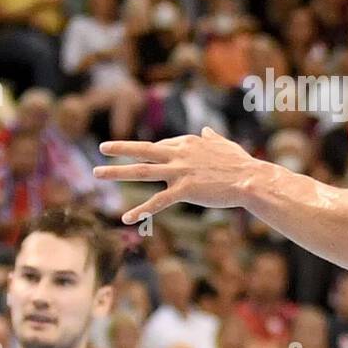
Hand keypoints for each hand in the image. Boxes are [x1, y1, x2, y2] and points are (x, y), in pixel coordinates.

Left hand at [94, 127, 258, 222]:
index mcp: (188, 143)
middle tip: (102, 148)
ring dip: (117, 172)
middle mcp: (179, 154)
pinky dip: (141, 210)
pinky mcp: (185, 189)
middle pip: (143, 150)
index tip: (144, 159)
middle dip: (121, 148)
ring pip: (142, 171)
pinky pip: (158, 201)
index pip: (162, 146)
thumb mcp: (225, 145)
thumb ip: (212, 138)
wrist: (250, 180)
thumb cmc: (241, 164)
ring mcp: (180, 171)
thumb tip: (206, 130)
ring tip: (97, 173)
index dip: (152, 154)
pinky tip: (126, 218)